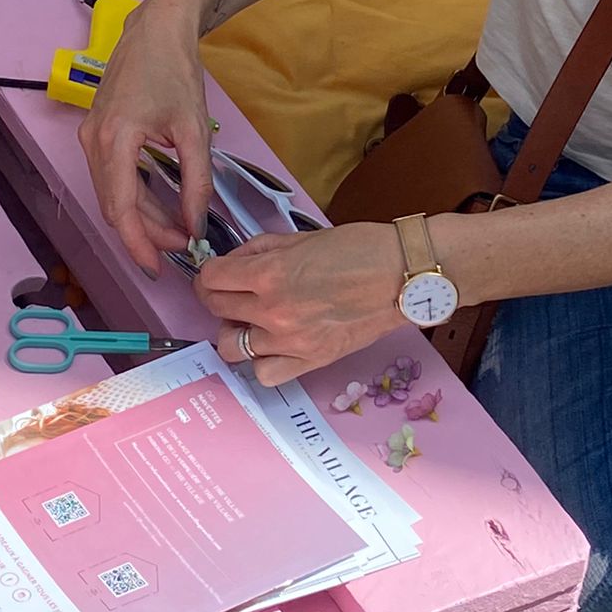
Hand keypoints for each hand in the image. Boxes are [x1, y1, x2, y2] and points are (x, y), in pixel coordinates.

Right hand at [79, 3, 211, 276]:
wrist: (155, 30)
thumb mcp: (194, 131)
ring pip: (112, 194)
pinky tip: (161, 206)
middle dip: (146, 232)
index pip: (120, 208)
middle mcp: (93, 142)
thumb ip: (195, 182)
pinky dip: (135, 196)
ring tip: (177, 230)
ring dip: (142, 216)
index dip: (138, 244)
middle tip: (183, 246)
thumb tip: (196, 225)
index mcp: (114, 140)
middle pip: (115, 205)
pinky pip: (112, 178)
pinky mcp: (96, 134)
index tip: (157, 269)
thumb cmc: (176, 72)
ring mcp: (90, 137)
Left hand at [197, 223, 401, 385]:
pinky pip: (265, 374)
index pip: (211, 278)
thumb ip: (259, 250)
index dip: (209, 273)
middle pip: (217, 310)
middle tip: (233, 292)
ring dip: (236, 330)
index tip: (217, 274)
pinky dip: (262, 361)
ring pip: (232, 347)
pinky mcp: (311, 361)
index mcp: (269, 273)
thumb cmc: (359, 249)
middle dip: (218, 297)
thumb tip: (233, 262)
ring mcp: (290, 341)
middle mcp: (273, 310)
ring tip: (253, 320)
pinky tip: (273, 345)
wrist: (402, 275)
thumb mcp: (300, 237)